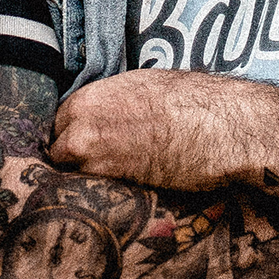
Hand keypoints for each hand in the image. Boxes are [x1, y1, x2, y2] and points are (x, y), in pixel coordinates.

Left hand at [50, 69, 272, 189]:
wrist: (221, 127)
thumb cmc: (192, 101)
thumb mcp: (140, 87)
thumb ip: (109, 102)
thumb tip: (102, 113)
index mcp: (88, 98)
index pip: (57, 122)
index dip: (69, 134)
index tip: (79, 144)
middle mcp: (81, 125)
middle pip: (57, 149)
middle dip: (70, 158)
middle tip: (90, 166)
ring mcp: (93, 156)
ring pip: (70, 172)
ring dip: (82, 177)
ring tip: (105, 181)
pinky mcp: (112, 183)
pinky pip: (91, 190)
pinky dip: (99, 192)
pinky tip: (117, 191)